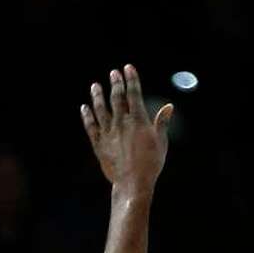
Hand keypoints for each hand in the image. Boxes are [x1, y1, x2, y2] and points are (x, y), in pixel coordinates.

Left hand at [81, 63, 171, 193]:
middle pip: (117, 97)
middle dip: (115, 83)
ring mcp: (109, 133)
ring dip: (98, 96)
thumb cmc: (151, 165)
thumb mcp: (161, 143)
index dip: (131, 79)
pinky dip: (87, 116)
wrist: (132, 184)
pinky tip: (84, 108)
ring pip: (101, 109)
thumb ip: (162, 123)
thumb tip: (169, 106)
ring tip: (95, 86)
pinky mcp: (99, 145)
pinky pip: (91, 127)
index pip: (134, 93)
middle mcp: (122, 123)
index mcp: (138, 120)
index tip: (128, 68)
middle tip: (113, 73)